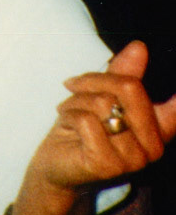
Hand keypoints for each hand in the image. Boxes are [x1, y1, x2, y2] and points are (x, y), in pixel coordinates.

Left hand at [27, 41, 175, 195]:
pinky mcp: (108, 165)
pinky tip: (66, 125)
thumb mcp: (102, 96)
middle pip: (131, 88)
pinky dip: (69, 114)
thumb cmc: (81, 130)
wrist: (55, 167)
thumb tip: (139, 46)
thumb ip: (123, 74)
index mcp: (159, 128)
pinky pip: (87, 120)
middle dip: (95, 79)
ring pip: (104, 103)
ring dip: (76, 101)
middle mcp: (154, 147)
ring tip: (68, 112)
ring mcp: (133, 159)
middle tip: (72, 85)